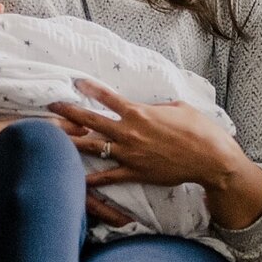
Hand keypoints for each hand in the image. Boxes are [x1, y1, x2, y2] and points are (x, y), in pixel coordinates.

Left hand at [48, 80, 239, 193]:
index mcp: (140, 112)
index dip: (89, 88)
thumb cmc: (199, 130)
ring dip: (72, 142)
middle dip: (69, 113)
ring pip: (94, 147)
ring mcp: (130, 153)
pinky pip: (108, 176)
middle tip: (51, 108)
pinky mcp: (135, 172)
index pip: (108, 97)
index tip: (74, 82)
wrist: (210, 159)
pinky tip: (76, 180)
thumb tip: (149, 107)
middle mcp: (130, 132)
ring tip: (53, 139)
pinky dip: (91, 179)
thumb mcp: (179, 108)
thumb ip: (158, 107)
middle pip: (91, 121)